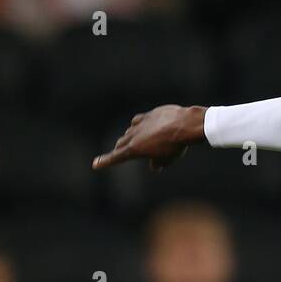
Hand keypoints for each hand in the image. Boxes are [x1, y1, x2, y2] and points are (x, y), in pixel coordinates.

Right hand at [92, 105, 206, 170]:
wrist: (185, 125)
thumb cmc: (176, 146)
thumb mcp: (166, 160)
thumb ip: (157, 164)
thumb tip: (154, 166)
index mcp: (135, 149)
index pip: (116, 157)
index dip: (105, 162)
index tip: (95, 164)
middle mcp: (134, 136)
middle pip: (121, 144)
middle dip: (119, 150)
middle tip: (118, 154)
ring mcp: (141, 124)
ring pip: (129, 132)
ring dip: (129, 138)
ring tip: (134, 142)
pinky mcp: (149, 115)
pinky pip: (138, 121)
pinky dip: (137, 126)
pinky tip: (140, 127)